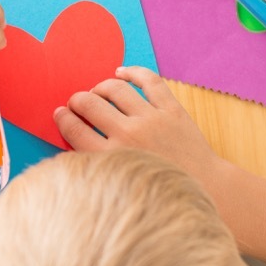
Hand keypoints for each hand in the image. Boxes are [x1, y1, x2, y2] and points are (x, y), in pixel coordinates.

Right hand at [53, 66, 224, 185]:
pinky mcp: (172, 109)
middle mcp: (129, 135)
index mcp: (112, 158)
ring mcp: (152, 119)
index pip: (75, 130)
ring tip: (96, 92)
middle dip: (77, 101)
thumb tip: (75, 146)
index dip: (63, 118)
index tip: (60, 114)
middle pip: (90, 105)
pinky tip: (121, 72)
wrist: (205, 188)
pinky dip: (132, 71)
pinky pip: (149, 80)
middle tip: (75, 103)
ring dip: (99, 87)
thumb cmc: (161, 194)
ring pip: (114, 88)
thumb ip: (98, 168)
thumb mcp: (122, 188)